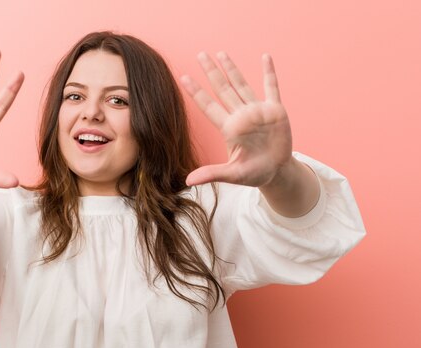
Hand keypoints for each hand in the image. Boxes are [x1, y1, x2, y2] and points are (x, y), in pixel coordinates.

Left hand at [180, 52, 291, 186]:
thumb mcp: (232, 174)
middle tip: (200, 54)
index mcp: (229, 128)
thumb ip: (212, 173)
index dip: (196, 92)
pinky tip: (265, 57)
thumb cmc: (254, 173)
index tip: (183, 77)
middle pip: (222, 89)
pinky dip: (269, 72)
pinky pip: (271, 87)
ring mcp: (257, 111)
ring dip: (232, 69)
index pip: (208, 106)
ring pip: (241, 84)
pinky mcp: (275, 110)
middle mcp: (240, 116)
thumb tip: (188, 182)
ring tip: (221, 53)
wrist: (277, 172)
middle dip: (211, 72)